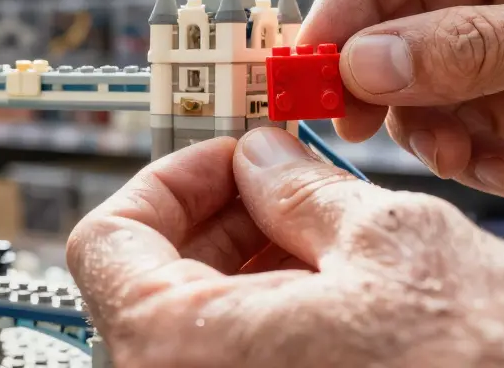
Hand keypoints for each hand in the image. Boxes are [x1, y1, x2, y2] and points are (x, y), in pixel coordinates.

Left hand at [67, 129, 503, 367]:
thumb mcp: (396, 241)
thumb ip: (303, 191)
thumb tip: (263, 161)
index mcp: (183, 351)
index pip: (107, 241)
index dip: (168, 179)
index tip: (228, 155)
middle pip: (153, 285)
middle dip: (222, 217)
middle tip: (291, 179)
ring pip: (205, 329)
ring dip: (255, 266)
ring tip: (334, 230)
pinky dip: (280, 320)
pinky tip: (346, 291)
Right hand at [301, 0, 503, 211]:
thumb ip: (480, 48)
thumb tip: (369, 59)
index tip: (315, 47)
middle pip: (408, 12)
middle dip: (377, 66)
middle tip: (346, 116)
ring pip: (428, 76)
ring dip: (427, 121)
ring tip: (460, 156)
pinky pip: (467, 121)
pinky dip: (468, 151)